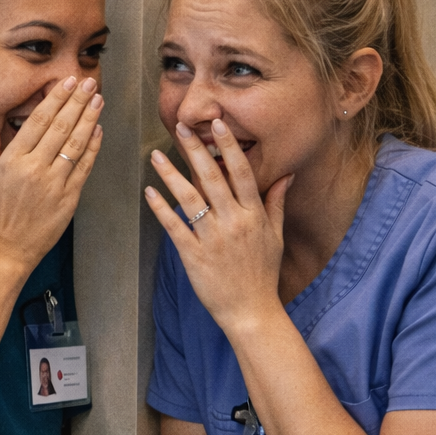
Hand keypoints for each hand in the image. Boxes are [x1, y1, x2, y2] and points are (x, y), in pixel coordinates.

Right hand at [0, 77, 103, 268]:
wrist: (7, 249)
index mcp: (13, 161)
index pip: (38, 121)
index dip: (55, 99)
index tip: (65, 82)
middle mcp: (35, 169)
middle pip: (61, 127)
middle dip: (76, 102)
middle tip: (88, 82)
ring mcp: (54, 184)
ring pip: (76, 144)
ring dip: (89, 118)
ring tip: (98, 99)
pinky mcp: (69, 198)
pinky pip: (84, 167)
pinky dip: (94, 147)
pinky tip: (99, 130)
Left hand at [144, 119, 291, 329]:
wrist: (252, 310)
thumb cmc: (263, 273)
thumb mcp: (275, 236)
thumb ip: (276, 203)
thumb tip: (286, 174)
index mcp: (254, 215)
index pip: (241, 172)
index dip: (229, 146)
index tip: (217, 124)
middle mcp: (234, 222)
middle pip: (212, 178)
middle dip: (194, 150)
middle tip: (180, 127)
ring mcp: (213, 238)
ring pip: (189, 198)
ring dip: (170, 175)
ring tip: (155, 155)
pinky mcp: (194, 255)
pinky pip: (175, 227)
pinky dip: (161, 209)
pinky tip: (149, 192)